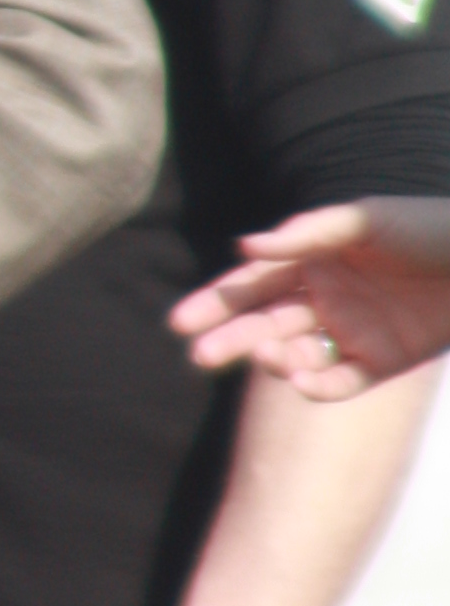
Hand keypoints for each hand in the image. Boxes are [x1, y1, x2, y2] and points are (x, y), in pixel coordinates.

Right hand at [173, 204, 449, 393]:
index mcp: (312, 260)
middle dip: (230, 340)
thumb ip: (305, 234)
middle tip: (199, 357)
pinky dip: (319, 385)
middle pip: (264, 323)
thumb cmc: (425, 228)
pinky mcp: (381, 362)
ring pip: (296, 353)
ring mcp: (351, 332)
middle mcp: (324, 298)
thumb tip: (243, 248)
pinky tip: (303, 381)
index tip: (180, 323)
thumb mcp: (364, 220)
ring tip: (269, 359)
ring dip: (275, 359)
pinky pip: (340, 381)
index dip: (216, 302)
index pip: (252, 284)